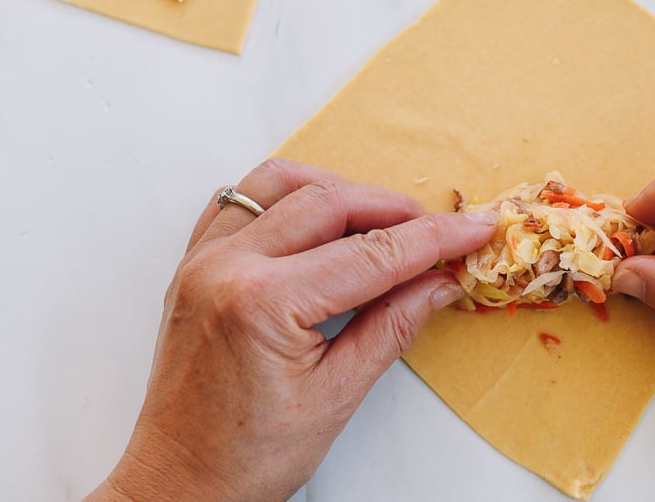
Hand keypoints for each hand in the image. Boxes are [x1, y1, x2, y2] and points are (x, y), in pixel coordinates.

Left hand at [85, 159, 495, 501]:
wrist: (178, 484)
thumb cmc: (249, 456)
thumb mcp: (338, 394)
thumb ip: (393, 325)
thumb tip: (443, 281)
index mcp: (263, 303)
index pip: (370, 253)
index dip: (433, 238)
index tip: (475, 228)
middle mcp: (226, 267)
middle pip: (329, 202)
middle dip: (395, 210)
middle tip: (440, 230)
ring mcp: (202, 260)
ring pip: (280, 183)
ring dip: (339, 190)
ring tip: (382, 222)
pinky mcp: (193, 264)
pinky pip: (240, 201)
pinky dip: (286, 197)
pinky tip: (318, 219)